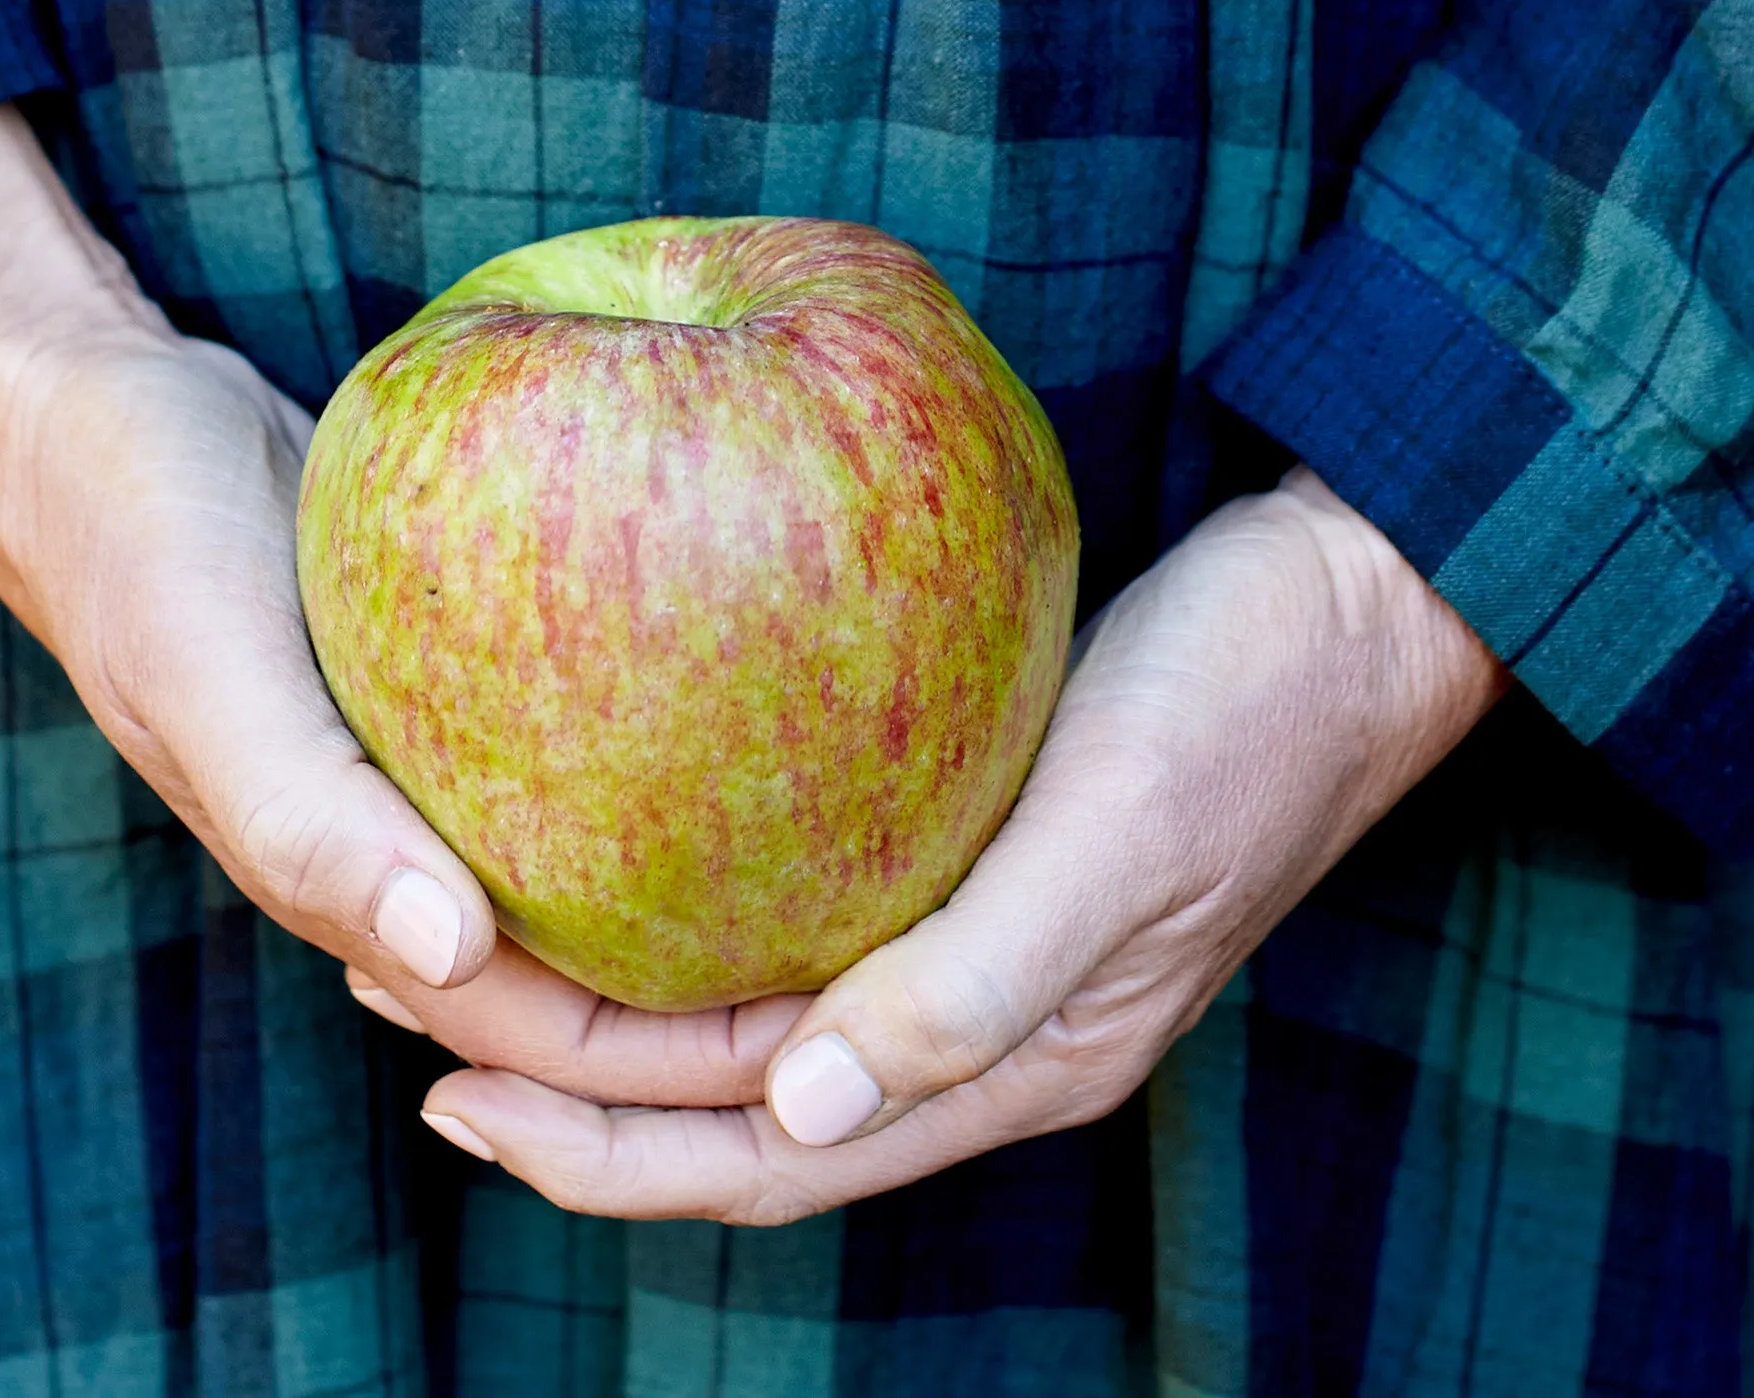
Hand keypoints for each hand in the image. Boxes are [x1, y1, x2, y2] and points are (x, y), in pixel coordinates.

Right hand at [0, 110, 820, 1109]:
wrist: (88, 405)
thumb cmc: (139, 539)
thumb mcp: (211, 672)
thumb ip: (314, 826)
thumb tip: (454, 959)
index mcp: (354, 893)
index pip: (557, 1031)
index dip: (692, 1053)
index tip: (844, 1025)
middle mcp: (409, 850)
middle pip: (605, 974)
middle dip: (741, 988)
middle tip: (907, 937)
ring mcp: (436, 763)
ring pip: (606, 859)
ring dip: (725, 872)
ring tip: (879, 839)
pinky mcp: (460, 666)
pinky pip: (591, 723)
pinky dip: (678, 725)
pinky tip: (789, 676)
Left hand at [416, 469, 1506, 1218]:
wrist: (1360, 598)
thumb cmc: (1247, 709)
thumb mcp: (1118, 839)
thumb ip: (972, 986)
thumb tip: (802, 1113)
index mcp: (1008, 1062)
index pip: (756, 1154)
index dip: (596, 1142)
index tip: (440, 1083)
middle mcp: (969, 1025)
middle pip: (725, 1102)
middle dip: (557, 1077)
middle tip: (393, 986)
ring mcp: (969, 933)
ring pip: (748, 1007)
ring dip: (606, 995)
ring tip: (459, 921)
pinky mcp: (970, 836)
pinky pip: (798, 903)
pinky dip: (691, 898)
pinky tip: (615, 831)